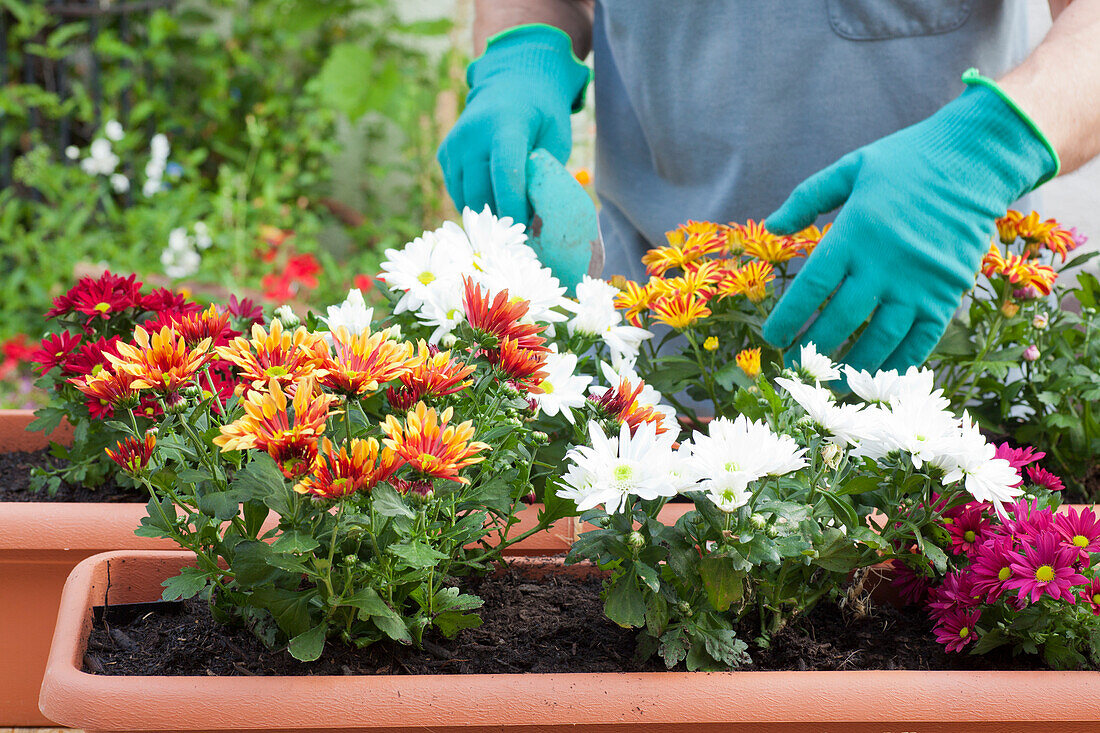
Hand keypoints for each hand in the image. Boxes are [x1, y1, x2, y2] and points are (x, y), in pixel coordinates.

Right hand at [437, 24, 589, 225]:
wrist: (511, 83)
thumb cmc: (542, 115)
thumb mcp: (555, 138)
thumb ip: (544, 173)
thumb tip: (536, 219)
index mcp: (506, 124)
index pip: (505, 172)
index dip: (513, 206)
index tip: (524, 229)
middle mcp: (473, 134)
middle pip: (481, 192)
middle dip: (501, 218)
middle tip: (521, 230)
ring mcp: (455, 144)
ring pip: (465, 199)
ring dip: (488, 213)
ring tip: (508, 214)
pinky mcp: (445, 154)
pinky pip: (457, 192)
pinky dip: (475, 202)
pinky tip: (492, 197)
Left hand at [762, 75, 1057, 373]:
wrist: (977, 159)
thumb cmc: (908, 161)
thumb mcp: (851, 167)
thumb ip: (808, 197)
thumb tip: (772, 226)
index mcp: (854, 234)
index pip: (811, 288)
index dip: (788, 318)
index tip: (772, 338)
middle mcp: (884, 264)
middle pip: (841, 320)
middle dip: (814, 348)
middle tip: (798, 365)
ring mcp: (918, 283)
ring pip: (880, 338)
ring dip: (854, 365)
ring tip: (835, 381)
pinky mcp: (947, 293)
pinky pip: (921, 339)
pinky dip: (900, 362)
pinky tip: (881, 376)